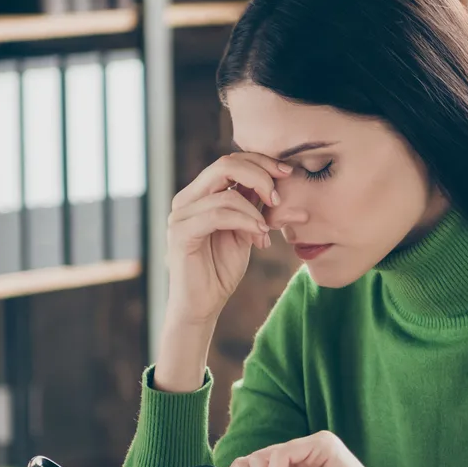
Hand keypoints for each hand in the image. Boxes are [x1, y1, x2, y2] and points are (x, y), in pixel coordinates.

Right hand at [164, 153, 301, 328]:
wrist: (202, 305)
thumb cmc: (221, 269)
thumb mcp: (246, 231)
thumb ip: (255, 206)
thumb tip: (283, 181)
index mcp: (200, 194)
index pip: (230, 161)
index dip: (261, 161)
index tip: (287, 173)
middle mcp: (187, 198)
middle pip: (225, 164)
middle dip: (260, 175)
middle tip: (279, 196)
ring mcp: (180, 214)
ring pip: (226, 192)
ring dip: (256, 210)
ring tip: (267, 230)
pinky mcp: (181, 232)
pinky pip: (219, 214)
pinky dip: (245, 221)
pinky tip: (259, 235)